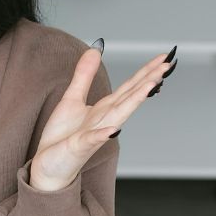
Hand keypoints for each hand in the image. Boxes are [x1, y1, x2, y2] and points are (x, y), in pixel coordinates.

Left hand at [31, 46, 174, 190]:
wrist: (49, 165)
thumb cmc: (63, 136)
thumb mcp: (71, 99)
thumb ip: (84, 76)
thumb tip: (95, 50)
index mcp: (103, 108)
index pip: (128, 87)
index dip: (145, 72)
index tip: (163, 58)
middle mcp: (104, 120)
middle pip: (129, 97)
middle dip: (147, 82)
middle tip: (167, 66)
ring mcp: (94, 134)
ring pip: (117, 115)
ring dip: (133, 101)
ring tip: (150, 86)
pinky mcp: (79, 146)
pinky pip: (91, 139)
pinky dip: (102, 134)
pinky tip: (112, 129)